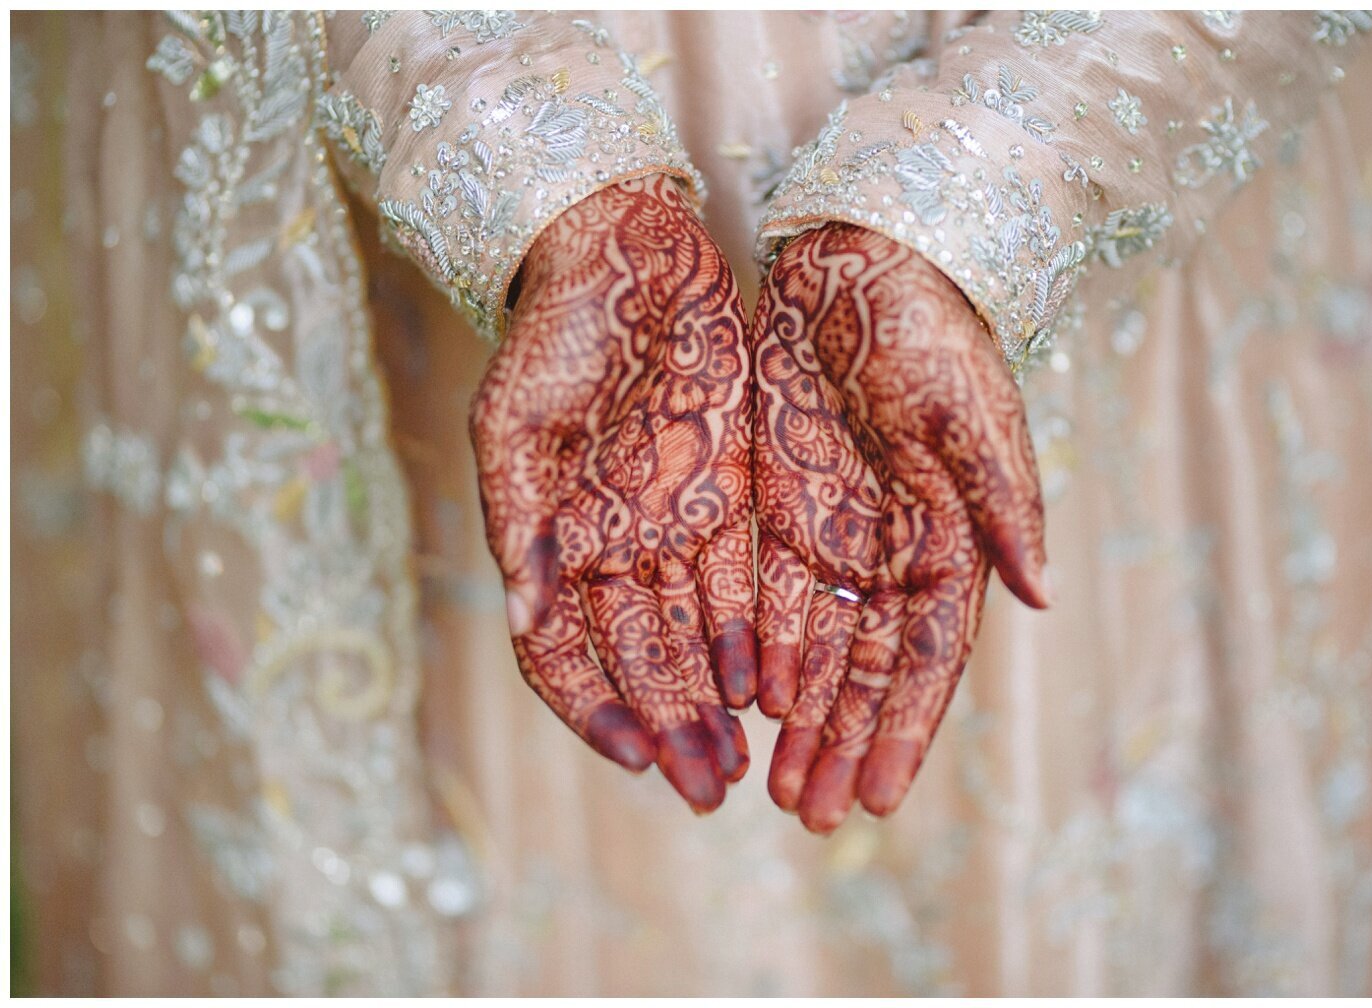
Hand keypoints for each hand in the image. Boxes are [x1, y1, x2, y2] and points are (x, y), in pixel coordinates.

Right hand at [469, 175, 755, 813]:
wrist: (624, 253)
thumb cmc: (556, 331)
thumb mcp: (518, 421)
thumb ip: (520, 522)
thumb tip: (524, 613)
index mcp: (551, 540)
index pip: (561, 654)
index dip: (593, 711)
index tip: (634, 756)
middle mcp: (611, 548)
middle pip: (639, 662)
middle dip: (670, 728)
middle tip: (706, 788)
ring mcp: (670, 526)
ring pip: (692, 639)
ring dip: (712, 703)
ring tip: (741, 762)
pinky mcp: (726, 495)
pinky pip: (740, 586)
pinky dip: (752, 640)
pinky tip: (770, 687)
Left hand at [752, 223, 1049, 832]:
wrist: (861, 258)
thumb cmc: (929, 329)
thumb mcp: (969, 413)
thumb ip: (1003, 505)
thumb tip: (1044, 598)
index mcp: (950, 541)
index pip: (926, 660)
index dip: (904, 731)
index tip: (882, 801)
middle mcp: (894, 554)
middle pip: (866, 673)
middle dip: (845, 746)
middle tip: (816, 818)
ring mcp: (836, 535)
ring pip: (817, 650)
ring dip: (801, 719)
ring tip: (777, 788)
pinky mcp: (782, 506)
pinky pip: (770, 598)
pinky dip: (761, 654)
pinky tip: (744, 706)